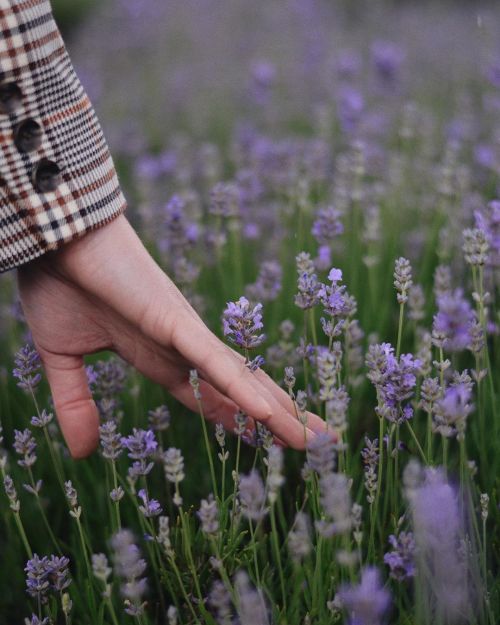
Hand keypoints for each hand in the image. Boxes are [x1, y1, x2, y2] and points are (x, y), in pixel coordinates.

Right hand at [17, 215, 328, 457]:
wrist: (54, 237)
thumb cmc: (60, 284)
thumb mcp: (64, 361)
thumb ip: (76, 404)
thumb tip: (81, 453)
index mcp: (160, 359)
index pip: (213, 399)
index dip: (242, 421)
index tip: (270, 439)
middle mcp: (182, 350)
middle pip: (241, 393)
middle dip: (279, 418)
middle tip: (320, 441)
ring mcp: (183, 335)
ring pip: (240, 381)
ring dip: (279, 411)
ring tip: (318, 438)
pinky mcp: (173, 320)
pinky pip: (212, 360)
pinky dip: (239, 388)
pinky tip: (269, 414)